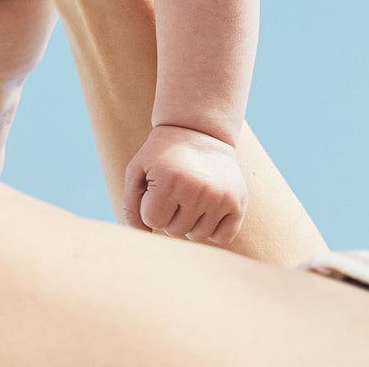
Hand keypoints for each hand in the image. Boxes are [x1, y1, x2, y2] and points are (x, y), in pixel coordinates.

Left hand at [123, 123, 246, 246]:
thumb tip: (142, 237)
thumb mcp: (138, 170)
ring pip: (197, 236)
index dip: (151, 205)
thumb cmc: (163, 154)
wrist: (200, 130)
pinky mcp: (238, 203)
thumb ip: (130, 206)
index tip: (157, 186)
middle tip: (175, 188)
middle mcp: (197, 189)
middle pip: (174, 230)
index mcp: (169, 180)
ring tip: (191, 194)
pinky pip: (222, 238)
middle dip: (170, 214)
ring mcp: (220, 197)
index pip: (152, 221)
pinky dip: (213, 229)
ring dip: (190, 222)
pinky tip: (208, 207)